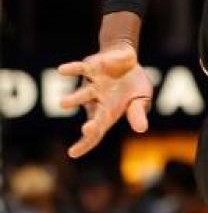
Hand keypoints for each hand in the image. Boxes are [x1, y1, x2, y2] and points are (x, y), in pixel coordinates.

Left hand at [58, 43, 152, 157]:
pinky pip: (80, 69)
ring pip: (82, 93)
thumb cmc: (133, 85)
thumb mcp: (141, 99)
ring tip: (63, 104)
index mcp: (108, 113)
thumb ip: (138, 113)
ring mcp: (92, 85)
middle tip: (87, 129)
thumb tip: (141, 129)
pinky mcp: (91, 68)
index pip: (96, 132)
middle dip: (91, 123)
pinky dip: (72, 69)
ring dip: (74, 98)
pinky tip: (61, 71)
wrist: (127, 59)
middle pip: (93, 115)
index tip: (72, 153)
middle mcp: (97, 101)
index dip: (85, 143)